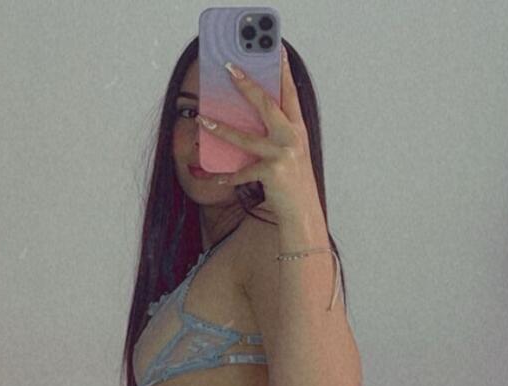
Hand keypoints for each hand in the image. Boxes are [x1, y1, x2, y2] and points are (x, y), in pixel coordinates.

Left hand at [194, 45, 318, 220]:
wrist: (304, 213)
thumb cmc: (295, 183)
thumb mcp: (292, 154)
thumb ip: (278, 134)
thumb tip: (251, 119)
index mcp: (299, 131)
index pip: (290, 94)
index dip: (283, 71)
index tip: (275, 50)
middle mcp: (293, 138)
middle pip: (266, 104)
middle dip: (246, 84)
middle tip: (230, 68)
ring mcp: (283, 155)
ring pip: (245, 137)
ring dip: (221, 128)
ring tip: (204, 119)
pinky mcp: (272, 172)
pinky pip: (242, 172)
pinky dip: (226, 176)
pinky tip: (214, 177)